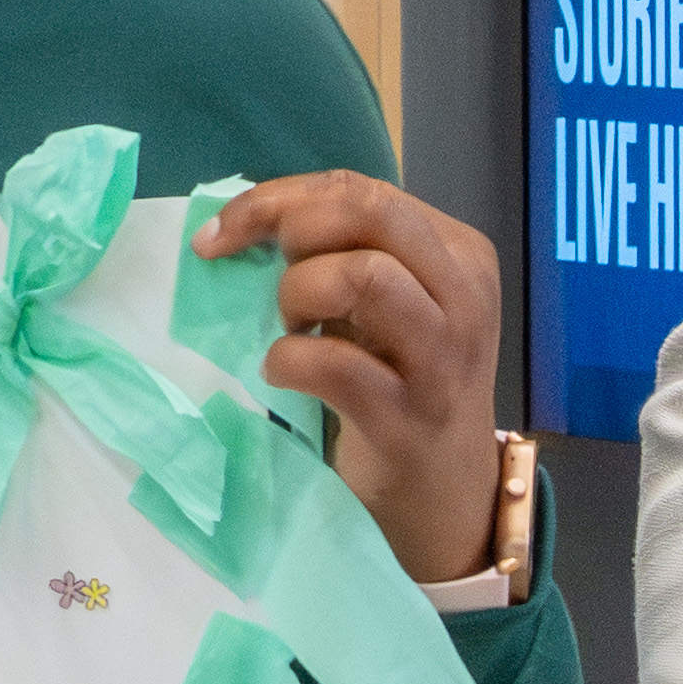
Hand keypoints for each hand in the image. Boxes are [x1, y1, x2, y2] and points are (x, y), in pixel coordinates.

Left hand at [198, 173, 507, 581]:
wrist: (445, 492)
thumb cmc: (403, 382)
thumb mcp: (394, 305)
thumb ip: (347, 254)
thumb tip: (251, 222)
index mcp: (459, 254)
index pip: (362, 190)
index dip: (279, 197)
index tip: (220, 231)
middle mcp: (463, 296)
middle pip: (370, 213)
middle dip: (291, 227)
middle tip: (265, 273)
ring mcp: (442, 358)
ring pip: (363, 275)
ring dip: (299, 293)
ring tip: (290, 328)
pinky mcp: (408, 416)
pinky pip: (332, 363)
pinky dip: (287, 360)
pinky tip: (283, 373)